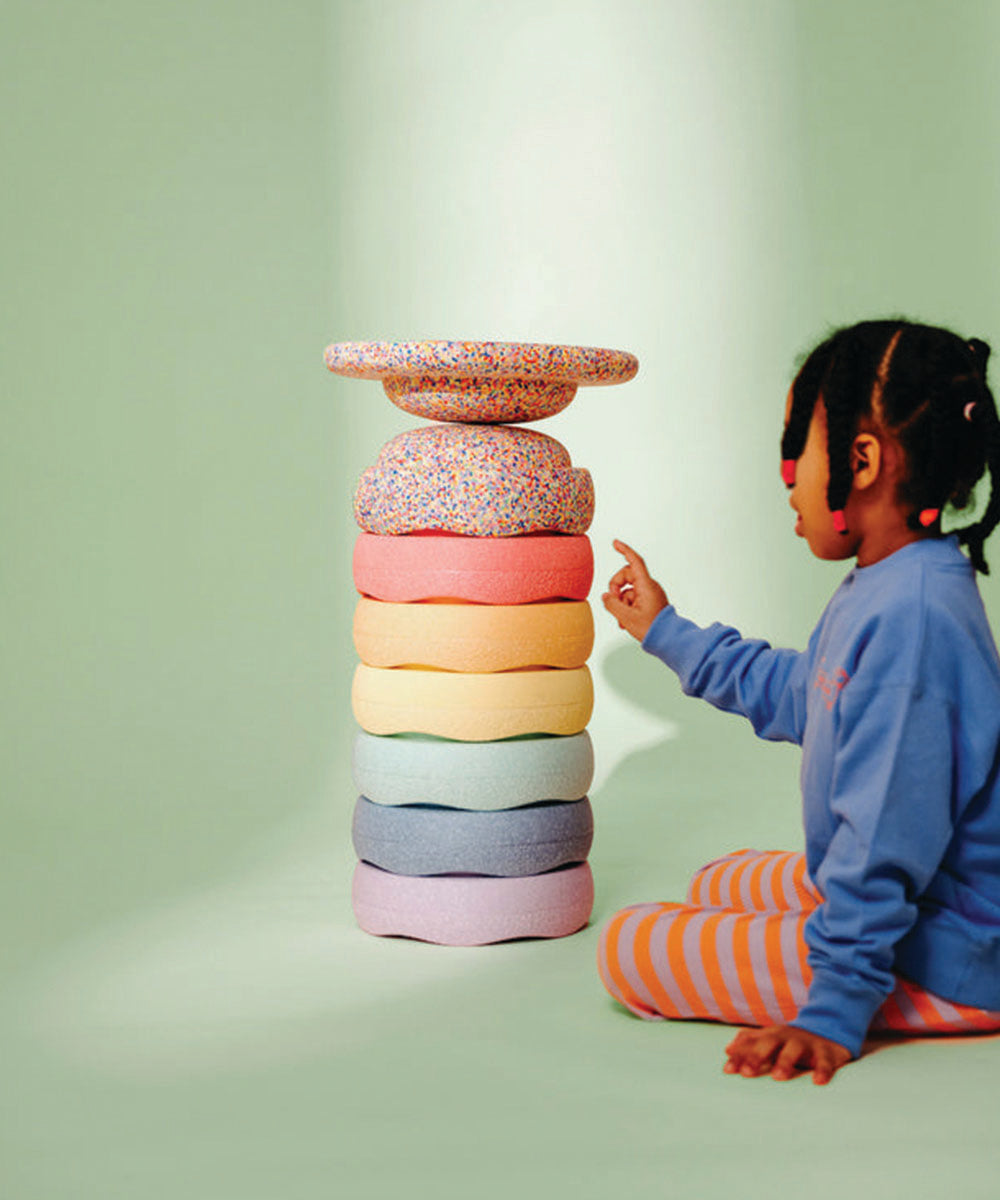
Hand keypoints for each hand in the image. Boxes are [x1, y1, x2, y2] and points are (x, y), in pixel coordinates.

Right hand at [602, 539, 669, 641]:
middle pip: (626, 576)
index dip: (624, 550)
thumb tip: (606, 596)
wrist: (668, 640)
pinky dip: (626, 607)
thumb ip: (612, 604)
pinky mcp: (649, 601)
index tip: (615, 543)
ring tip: (622, 620)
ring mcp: (649, 594)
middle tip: (613, 603)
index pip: (634, 562)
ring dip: (620, 602)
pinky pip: (633, 598)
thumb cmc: (651, 628)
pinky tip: (626, 622)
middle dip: (615, 587)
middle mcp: (649, 586)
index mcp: (646, 586)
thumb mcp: (627, 617)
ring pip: (627, 590)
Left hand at [723, 1025, 851, 1085]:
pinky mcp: (826, 1052)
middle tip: (746, 1072)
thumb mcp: (770, 1040)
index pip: (752, 1044)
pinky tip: (818, 1081)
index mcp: (771, 1035)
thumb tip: (727, 1050)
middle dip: (757, 1056)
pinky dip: (822, 1070)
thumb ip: (749, 1044)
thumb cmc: (791, 1042)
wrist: (828, 1033)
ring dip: (786, 1062)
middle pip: (769, 1043)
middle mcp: (787, 1037)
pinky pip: (825, 1061)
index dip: (739, 1055)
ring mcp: (806, 1043)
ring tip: (778, 1076)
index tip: (727, 1070)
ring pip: (795, 1050)